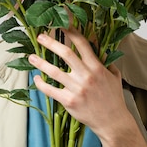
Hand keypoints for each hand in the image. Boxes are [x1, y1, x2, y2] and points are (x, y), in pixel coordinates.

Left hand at [28, 26, 129, 141]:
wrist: (113, 122)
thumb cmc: (114, 98)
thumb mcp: (114, 75)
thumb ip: (105, 60)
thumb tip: (97, 45)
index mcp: (97, 67)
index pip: (82, 44)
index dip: (71, 32)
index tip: (61, 25)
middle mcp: (86, 76)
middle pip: (65, 54)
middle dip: (51, 43)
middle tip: (40, 36)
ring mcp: (77, 89)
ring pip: (54, 71)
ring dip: (40, 63)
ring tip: (31, 56)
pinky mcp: (69, 101)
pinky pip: (50, 90)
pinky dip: (41, 84)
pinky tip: (36, 79)